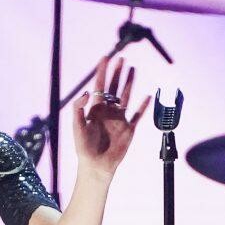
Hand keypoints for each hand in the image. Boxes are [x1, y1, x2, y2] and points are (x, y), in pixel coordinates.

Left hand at [72, 56, 150, 178]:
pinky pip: (138, 116)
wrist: (96, 166)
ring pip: (126, 97)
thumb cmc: (84, 148)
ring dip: (129, 84)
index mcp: (95, 110)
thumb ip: (79, 108)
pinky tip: (148, 96)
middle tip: (121, 59)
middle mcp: (108, 112)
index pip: (99, 86)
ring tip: (133, 69)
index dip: (102, 72)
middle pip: (114, 88)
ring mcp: (119, 120)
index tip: (105, 58)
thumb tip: (87, 92)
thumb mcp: (77, 127)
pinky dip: (143, 106)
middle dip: (117, 73)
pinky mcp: (129, 130)